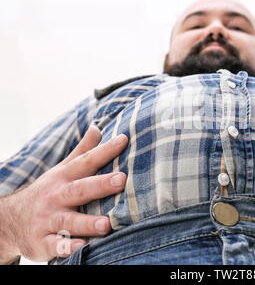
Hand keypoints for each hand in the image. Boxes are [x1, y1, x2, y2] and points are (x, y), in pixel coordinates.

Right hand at [0, 125, 127, 262]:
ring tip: (107, 224)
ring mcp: (48, 220)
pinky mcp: (42, 242)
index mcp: (64, 177)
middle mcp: (56, 197)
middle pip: (79, 189)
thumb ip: (82, 151)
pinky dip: (66, 248)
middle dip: (100, 185)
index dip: (104, 151)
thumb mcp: (62, 169)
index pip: (86, 161)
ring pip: (68, 220)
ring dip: (87, 222)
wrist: (11, 220)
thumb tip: (98, 128)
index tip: (123, 140)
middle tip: (121, 180)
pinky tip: (80, 247)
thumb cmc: (48, 191)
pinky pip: (55, 246)